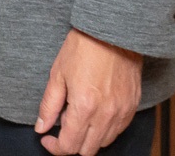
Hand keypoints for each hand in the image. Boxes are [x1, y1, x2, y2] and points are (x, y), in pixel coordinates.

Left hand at [35, 29, 142, 155]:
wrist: (112, 32)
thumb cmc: (84, 48)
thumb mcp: (57, 74)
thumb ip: (49, 106)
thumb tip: (41, 127)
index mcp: (85, 107)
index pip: (69, 145)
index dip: (55, 147)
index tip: (47, 138)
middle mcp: (106, 114)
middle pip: (87, 150)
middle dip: (71, 144)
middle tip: (62, 125)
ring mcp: (122, 112)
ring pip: (103, 143)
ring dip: (88, 137)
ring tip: (79, 115)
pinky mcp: (132, 107)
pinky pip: (118, 130)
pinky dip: (104, 129)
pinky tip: (94, 112)